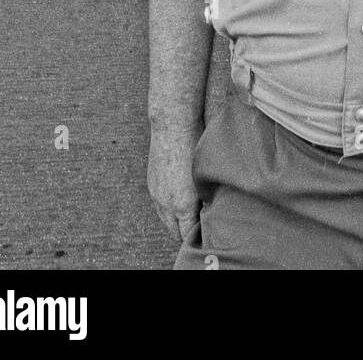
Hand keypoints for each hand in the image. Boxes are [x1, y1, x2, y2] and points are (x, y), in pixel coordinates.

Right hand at [148, 120, 201, 241]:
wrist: (173, 126)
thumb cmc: (196, 148)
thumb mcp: (206, 179)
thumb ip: (206, 201)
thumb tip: (210, 213)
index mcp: (182, 206)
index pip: (187, 236)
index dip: (198, 235)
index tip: (208, 231)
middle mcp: (166, 204)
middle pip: (175, 233)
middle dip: (187, 232)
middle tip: (201, 225)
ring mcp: (156, 195)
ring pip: (166, 221)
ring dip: (176, 221)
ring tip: (192, 214)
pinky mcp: (152, 186)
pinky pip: (160, 207)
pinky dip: (169, 209)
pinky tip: (180, 200)